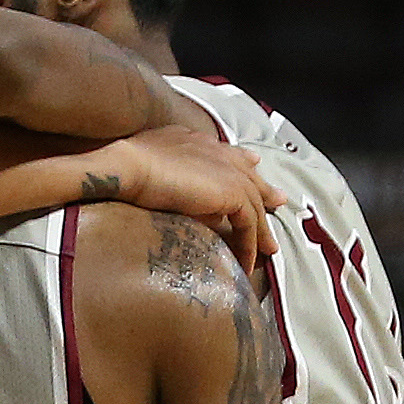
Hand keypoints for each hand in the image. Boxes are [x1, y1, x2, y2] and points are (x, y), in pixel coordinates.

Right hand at [98, 137, 281, 286]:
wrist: (128, 167)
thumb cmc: (126, 167)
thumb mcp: (150, 165)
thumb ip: (171, 173)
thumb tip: (183, 195)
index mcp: (196, 142)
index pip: (228, 154)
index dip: (243, 164)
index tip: (254, 167)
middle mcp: (216, 152)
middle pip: (250, 177)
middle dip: (265, 193)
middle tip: (277, 204)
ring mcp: (228, 171)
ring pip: (254, 205)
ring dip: (259, 230)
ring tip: (265, 250)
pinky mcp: (233, 192)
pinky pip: (249, 224)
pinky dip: (249, 244)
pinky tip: (247, 261)